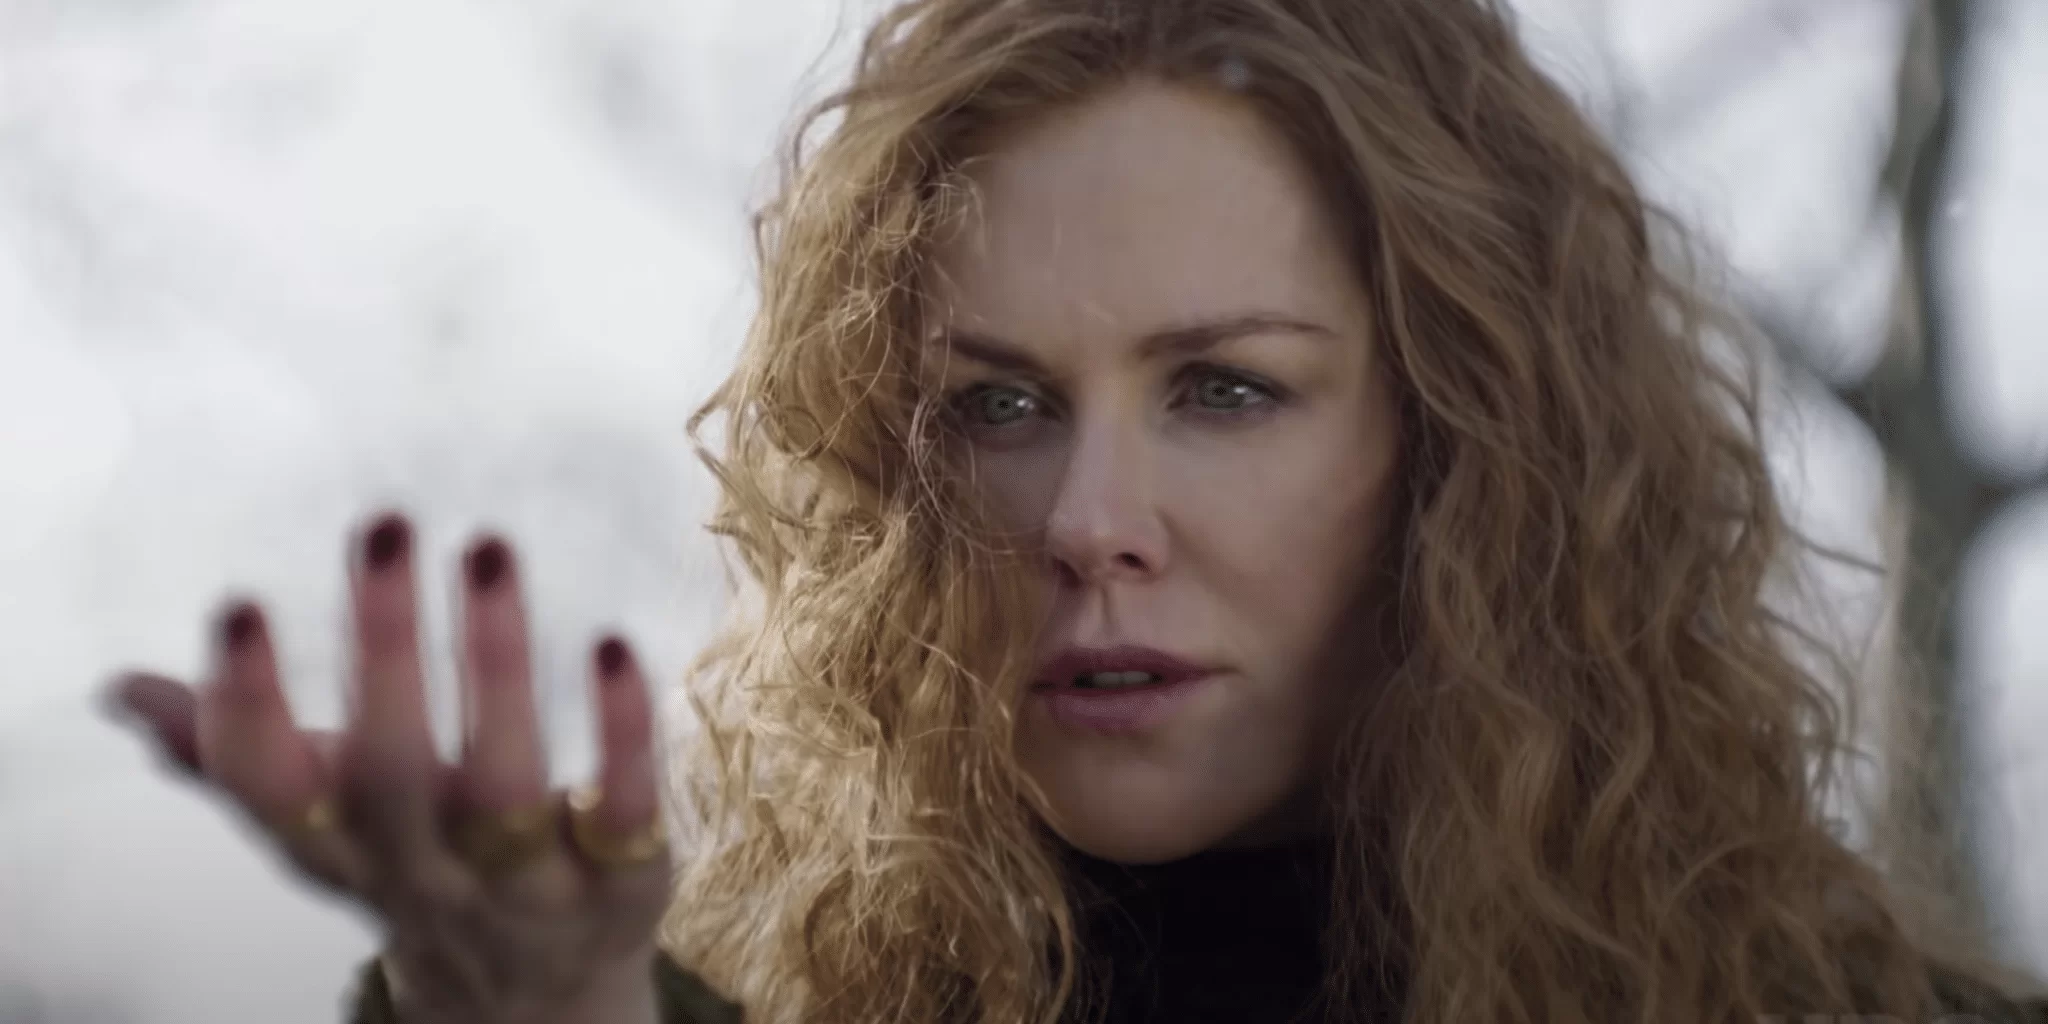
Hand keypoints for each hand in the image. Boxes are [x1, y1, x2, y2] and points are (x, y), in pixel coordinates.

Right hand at [106, 513, 670, 1023]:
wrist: (533, 1004)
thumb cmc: (417, 870)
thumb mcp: (322, 829)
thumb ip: (230, 758)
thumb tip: (123, 688)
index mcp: (336, 847)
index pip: (269, 787)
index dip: (247, 708)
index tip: (241, 604)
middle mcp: (421, 871)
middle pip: (389, 772)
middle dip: (384, 649)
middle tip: (385, 527)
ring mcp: (521, 887)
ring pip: (504, 786)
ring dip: (496, 664)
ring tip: (488, 550)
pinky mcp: (616, 888)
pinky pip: (622, 812)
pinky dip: (622, 733)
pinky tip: (613, 644)